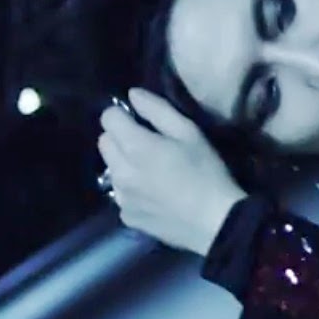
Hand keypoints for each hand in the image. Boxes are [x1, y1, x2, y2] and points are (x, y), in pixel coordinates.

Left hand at [98, 88, 246, 255]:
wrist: (215, 222)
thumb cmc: (206, 171)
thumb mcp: (189, 132)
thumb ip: (157, 109)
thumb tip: (132, 95)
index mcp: (134, 146)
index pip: (107, 118)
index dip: (123, 115)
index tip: (141, 121)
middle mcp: (119, 171)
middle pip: (104, 142)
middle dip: (121, 137)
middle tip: (149, 144)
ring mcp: (120, 197)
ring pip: (111, 168)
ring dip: (124, 164)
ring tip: (153, 171)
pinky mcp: (126, 216)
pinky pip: (120, 193)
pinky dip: (132, 189)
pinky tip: (155, 194)